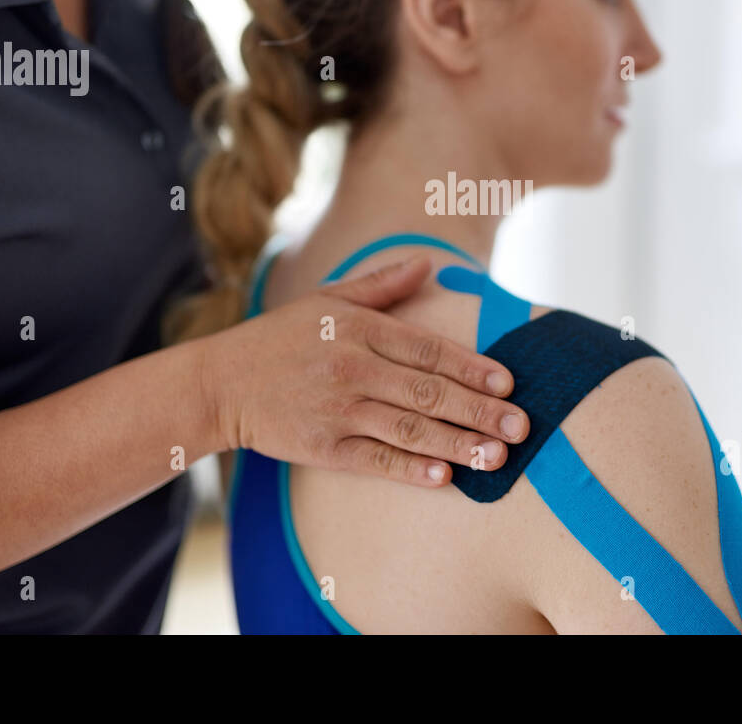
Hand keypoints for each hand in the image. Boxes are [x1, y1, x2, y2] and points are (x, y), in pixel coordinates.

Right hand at [200, 255, 526, 486]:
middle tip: (521, 427)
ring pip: (409, 428)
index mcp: (359, 329)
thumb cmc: (281, 337)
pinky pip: (374, 459)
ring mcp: (337, 409)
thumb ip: (381, 285)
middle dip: (479, 411)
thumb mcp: (328, 300)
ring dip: (457, 444)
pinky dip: (409, 470)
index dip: (471, 366)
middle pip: (428, 391)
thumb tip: (428, 262)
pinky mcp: (321, 447)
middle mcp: (352, 368)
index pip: (427, 349)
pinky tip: (442, 477)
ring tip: (497, 457)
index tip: (508, 383)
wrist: (220, 382)